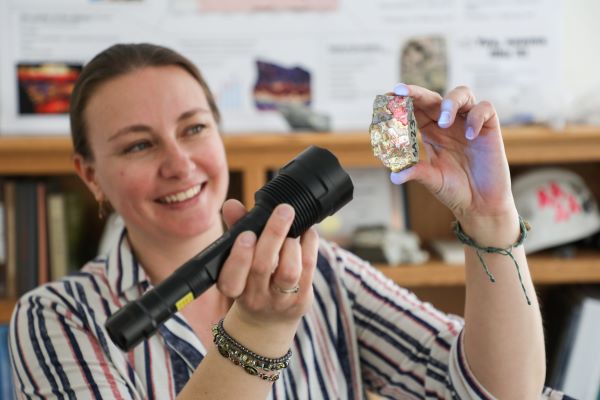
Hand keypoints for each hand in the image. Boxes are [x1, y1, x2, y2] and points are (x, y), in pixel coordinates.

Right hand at [217, 199, 318, 333]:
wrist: (267, 321)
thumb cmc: (250, 279)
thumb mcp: (238, 259)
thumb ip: (236, 229)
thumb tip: (232, 205)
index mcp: (233, 287)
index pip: (231, 278)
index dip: (239, 257)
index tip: (247, 235)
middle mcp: (254, 297)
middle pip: (262, 267)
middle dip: (273, 235)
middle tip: (283, 210)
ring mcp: (280, 300)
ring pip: (288, 272)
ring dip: (292, 244)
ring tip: (293, 228)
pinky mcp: (302, 299)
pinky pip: (308, 269)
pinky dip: (310, 246)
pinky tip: (308, 232)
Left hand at [389, 83, 518, 232]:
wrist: (481, 204)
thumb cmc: (455, 190)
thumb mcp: (432, 180)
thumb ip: (417, 173)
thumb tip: (394, 176)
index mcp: (431, 132)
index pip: (417, 109)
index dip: (405, 100)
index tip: (390, 94)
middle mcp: (449, 124)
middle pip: (434, 98)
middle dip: (418, 93)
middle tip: (403, 93)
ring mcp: (469, 123)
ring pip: (462, 94)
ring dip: (450, 102)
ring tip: (444, 122)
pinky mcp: (489, 128)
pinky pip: (485, 109)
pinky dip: (476, 117)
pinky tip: (470, 136)